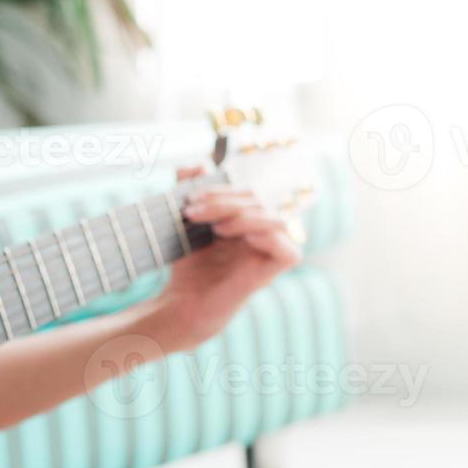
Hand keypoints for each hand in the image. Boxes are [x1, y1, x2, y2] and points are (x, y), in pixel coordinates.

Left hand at [135, 166, 301, 349]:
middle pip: (259, 201)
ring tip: (211, 227)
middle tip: (191, 211)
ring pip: (274, 219)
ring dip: (240, 215)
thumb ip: (190, 191)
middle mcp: (263, 236)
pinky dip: (264, 237)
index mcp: (249, 221)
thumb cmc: (186, 266)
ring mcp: (269, 255)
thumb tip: (198, 163)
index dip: (221, 189)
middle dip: (223, 200)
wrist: (179, 304)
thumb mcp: (185, 223)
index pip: (247, 192)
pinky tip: (233, 238)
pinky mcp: (271, 275)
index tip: (188, 198)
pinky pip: (289, 250)